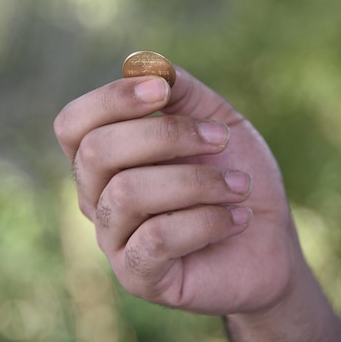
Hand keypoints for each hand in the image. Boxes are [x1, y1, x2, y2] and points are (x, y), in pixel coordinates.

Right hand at [54, 67, 302, 315]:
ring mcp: (112, 239)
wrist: (267, 240)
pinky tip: (237, 218)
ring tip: (238, 186)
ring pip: (128, 192)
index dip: (111, 99)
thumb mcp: (215, 119)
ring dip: (197, 181)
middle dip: (166, 135)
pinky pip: (157, 238)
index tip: (163, 90)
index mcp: (104, 158)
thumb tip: (141, 64)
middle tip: (221, 139)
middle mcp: (96, 197)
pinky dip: (208, 219)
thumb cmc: (233, 173)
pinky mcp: (138, 276)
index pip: (73, 124)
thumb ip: (179, 89)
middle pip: (96, 152)